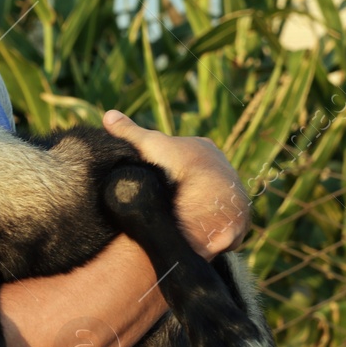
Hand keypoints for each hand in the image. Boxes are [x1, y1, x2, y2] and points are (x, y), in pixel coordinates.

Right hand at [102, 109, 249, 257]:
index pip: (186, 153)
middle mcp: (222, 168)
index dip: (170, 163)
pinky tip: (195, 232)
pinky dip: (210, 226)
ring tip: (179, 219)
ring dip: (199, 208)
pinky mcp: (237, 217)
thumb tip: (108, 114)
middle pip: (200, 177)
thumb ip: (129, 131)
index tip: (156, 175)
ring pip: (211, 199)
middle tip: (166, 199)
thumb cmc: (177, 166)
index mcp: (205, 148)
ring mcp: (232, 192)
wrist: (206, 196)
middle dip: (187, 186)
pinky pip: (222, 221)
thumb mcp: (147, 144)